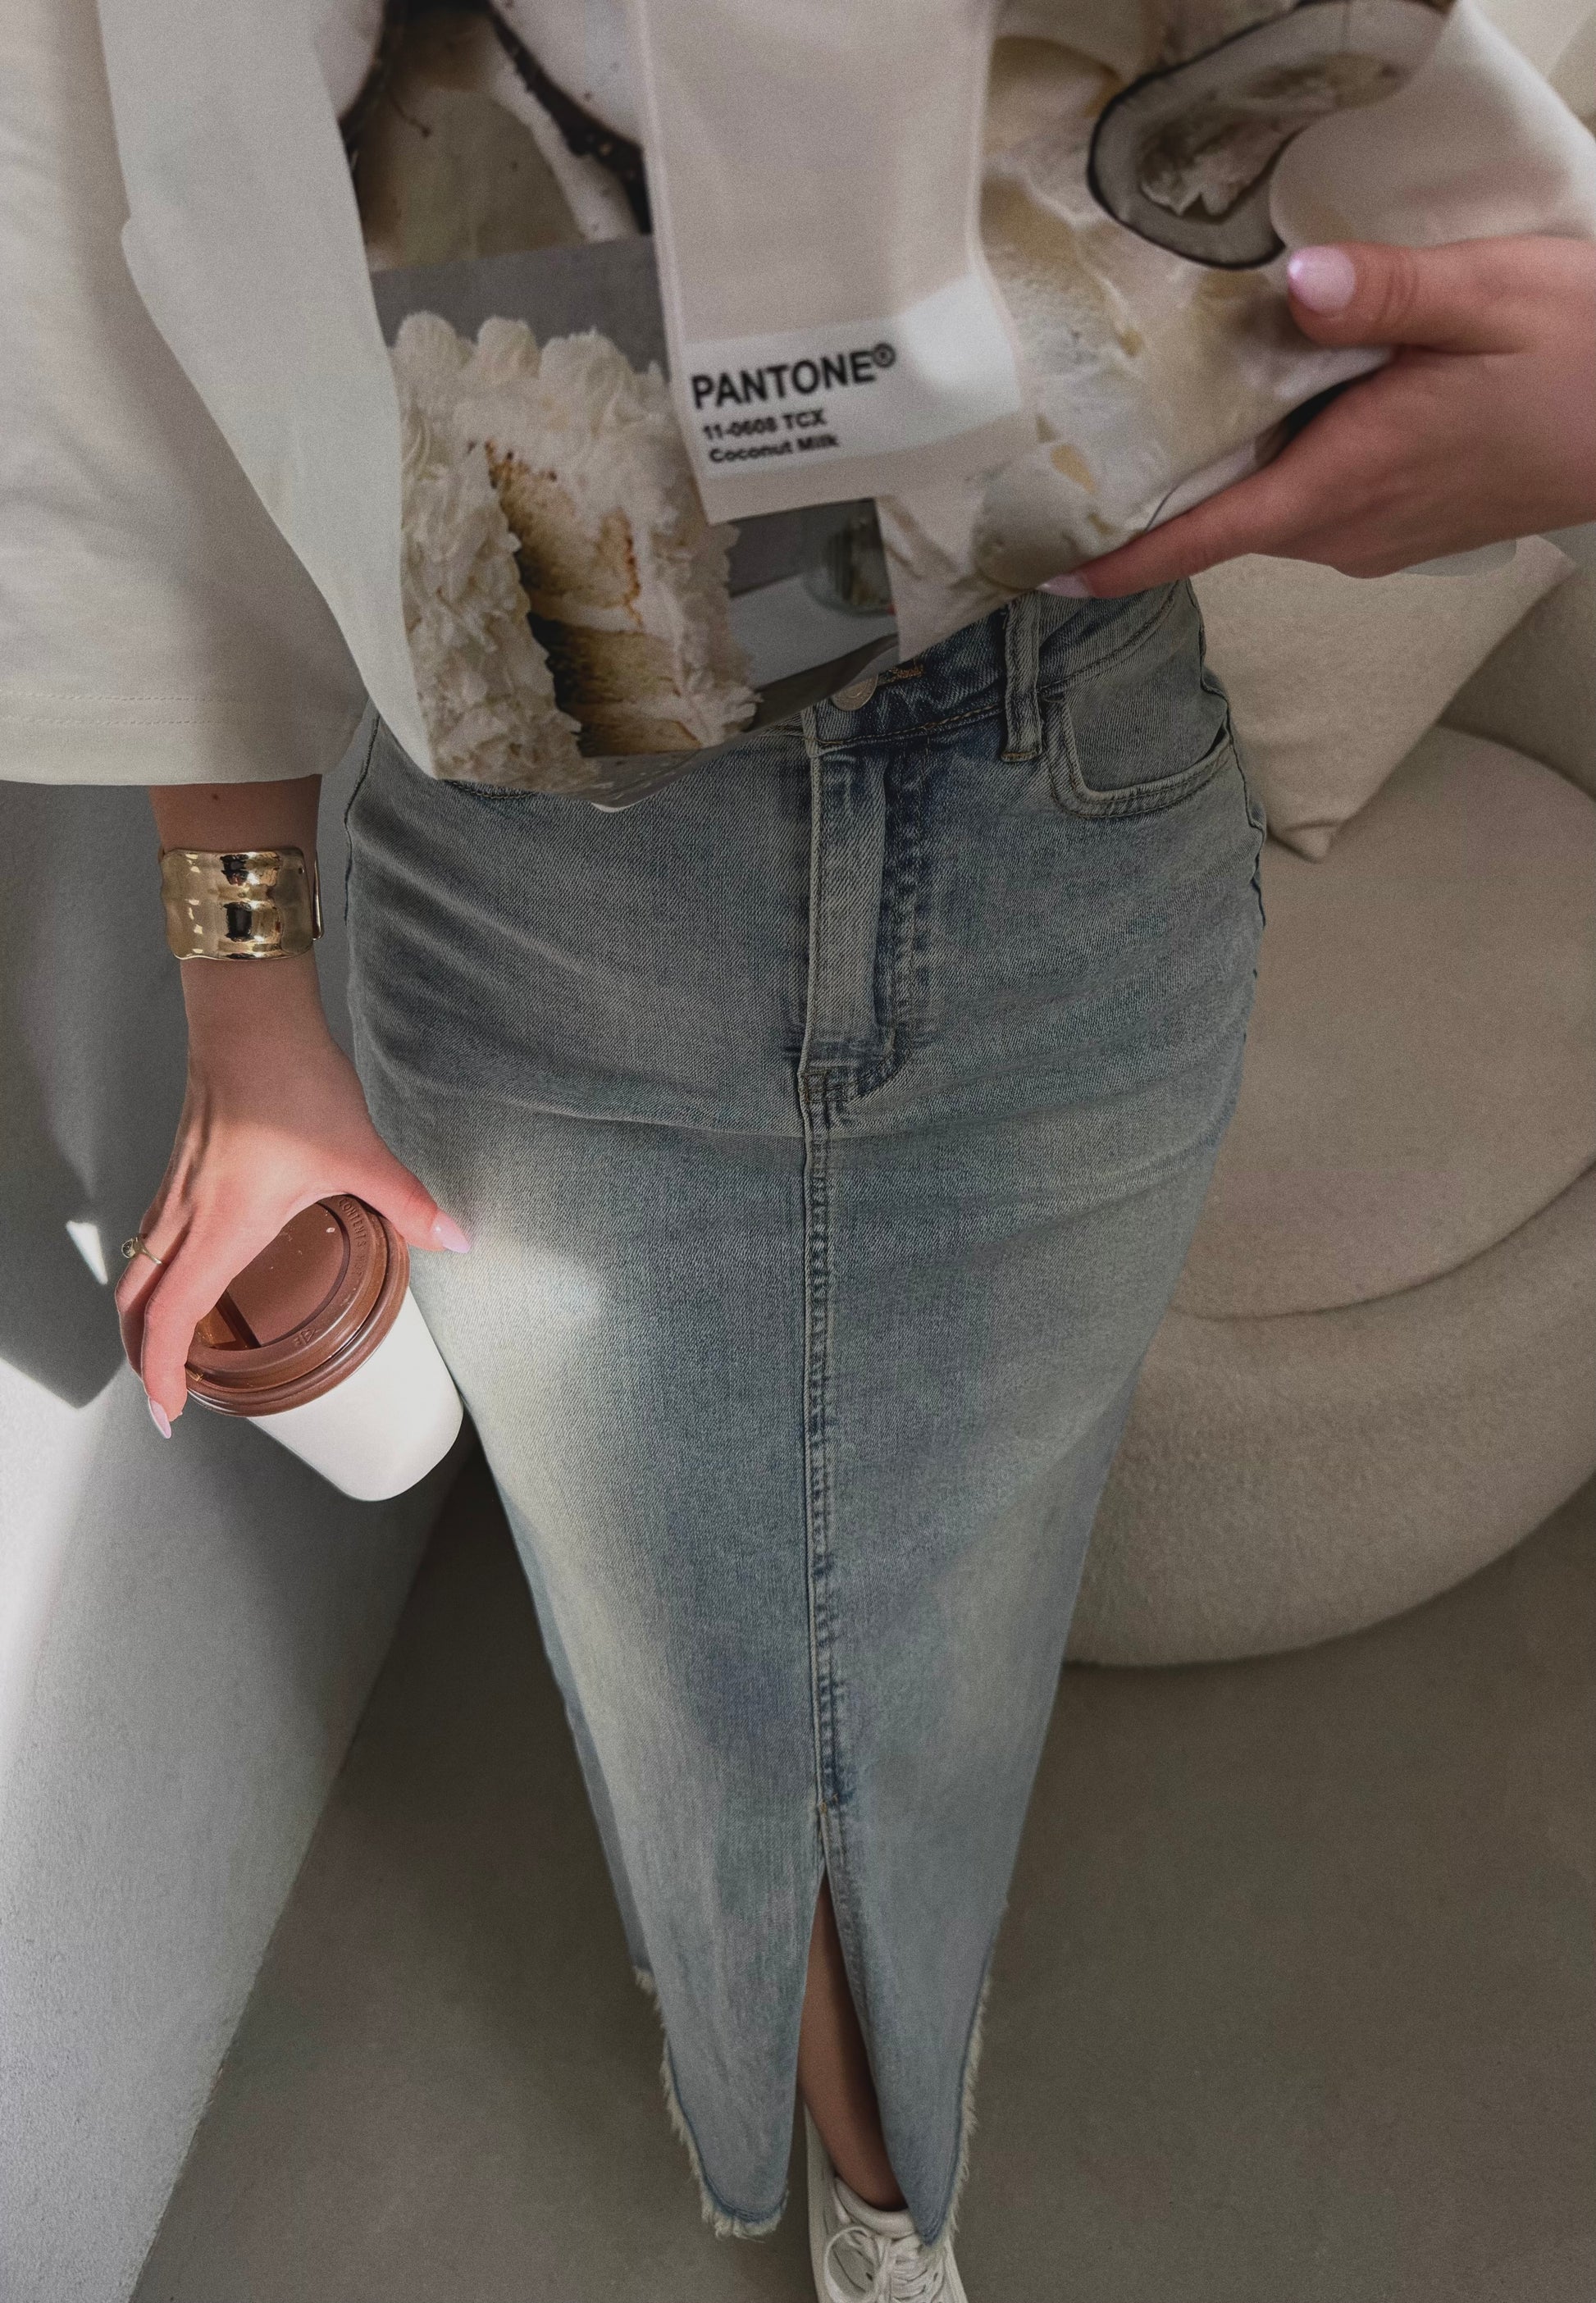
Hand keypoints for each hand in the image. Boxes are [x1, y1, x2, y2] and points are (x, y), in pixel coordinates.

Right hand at [115, 958, 467, 1433]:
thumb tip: (455, 1239)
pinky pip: (152, 1238)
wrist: (250, 1017)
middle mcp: (185, 1217)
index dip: (163, 1375)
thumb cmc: (289, 1081)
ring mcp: (176, 1191)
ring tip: (174, 1352)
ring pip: (138, 1270)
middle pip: (137, 1306)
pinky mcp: (182, 1169)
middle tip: (168, 1399)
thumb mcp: (357, 1151)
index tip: (172, 1414)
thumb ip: (406, 1203)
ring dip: (146, 1318)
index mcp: (219, 1229)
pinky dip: (156, 1275)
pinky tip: (191, 1277)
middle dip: (145, 1360)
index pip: (170, 1319)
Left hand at [1047, 236, 1595, 595]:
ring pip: (1264, 508)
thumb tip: (1294, 287)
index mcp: (1347, 481)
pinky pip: (1307, 504)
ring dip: (1221, 470)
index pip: (1208, 536)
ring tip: (1163, 412)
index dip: (1126, 558)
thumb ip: (1386, 293)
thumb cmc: (1585, 354)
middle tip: (1084, 440)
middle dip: (1157, 492)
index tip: (1052, 570)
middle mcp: (1346, 528)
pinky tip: (1274, 408)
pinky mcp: (1397, 526)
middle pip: (1221, 515)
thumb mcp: (1488, 297)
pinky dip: (1275, 467)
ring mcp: (1373, 536)